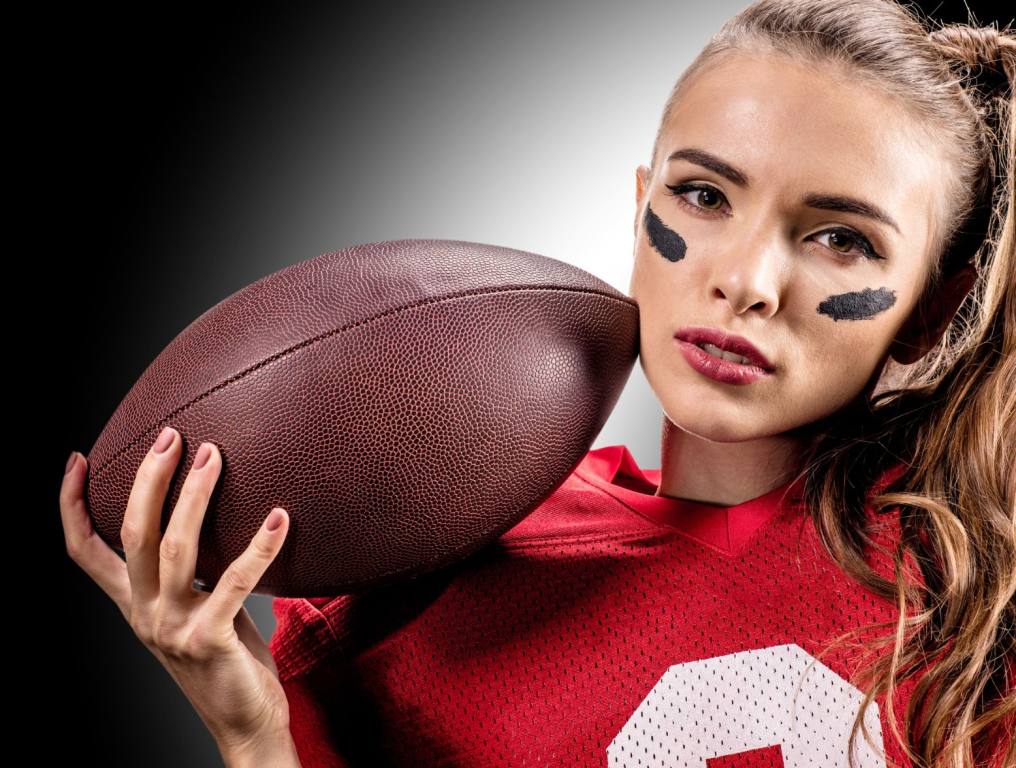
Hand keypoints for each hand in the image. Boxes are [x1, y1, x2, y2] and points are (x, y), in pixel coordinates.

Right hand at [60, 426, 296, 759]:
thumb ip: (193, 571)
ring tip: (213, 455)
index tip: (79, 460)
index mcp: (134, 603)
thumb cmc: (227, 657)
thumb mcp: (195, 608)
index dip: (73, 506)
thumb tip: (210, 513)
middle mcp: (144, 613)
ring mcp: (173, 627)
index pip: (85, 551)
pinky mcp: (210, 639)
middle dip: (147, 480)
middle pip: (131, 533)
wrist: (244, 722)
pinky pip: (236, 581)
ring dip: (194, 496)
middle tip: (170, 436)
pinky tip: (280, 518)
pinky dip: (259, 546)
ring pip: (174, 548)